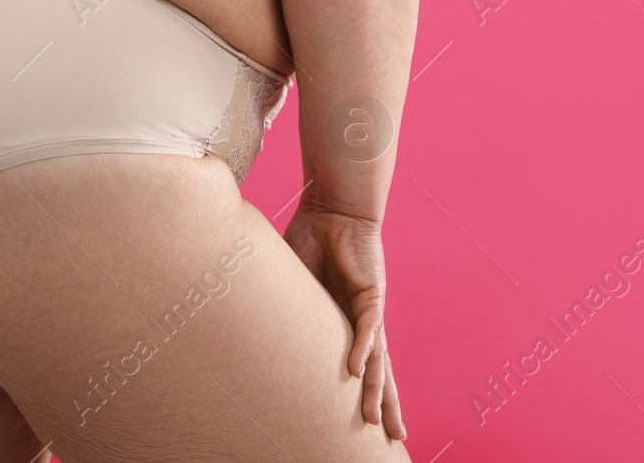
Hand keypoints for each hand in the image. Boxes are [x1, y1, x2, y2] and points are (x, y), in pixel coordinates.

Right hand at [283, 199, 405, 440]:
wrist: (331, 206)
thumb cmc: (312, 237)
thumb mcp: (294, 284)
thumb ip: (286, 307)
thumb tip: (250, 320)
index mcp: (344, 320)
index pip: (359, 363)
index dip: (363, 391)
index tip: (367, 421)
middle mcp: (362, 319)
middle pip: (377, 370)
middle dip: (384, 404)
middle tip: (392, 437)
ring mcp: (369, 308)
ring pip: (377, 358)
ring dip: (375, 390)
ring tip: (374, 421)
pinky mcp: (371, 293)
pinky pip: (367, 328)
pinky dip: (361, 350)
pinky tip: (357, 373)